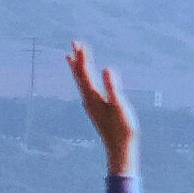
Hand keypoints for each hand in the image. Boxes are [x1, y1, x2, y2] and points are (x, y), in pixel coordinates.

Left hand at [66, 43, 136, 168]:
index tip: (78, 43)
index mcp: (93, 96)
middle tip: (74, 43)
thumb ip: (113, 87)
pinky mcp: (95, 109)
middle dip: (78, 59)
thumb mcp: (120, 106)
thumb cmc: (123, 128)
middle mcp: (88, 99)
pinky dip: (83, 79)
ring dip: (77, 68)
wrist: (119, 149)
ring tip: (71, 57)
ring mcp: (90, 105)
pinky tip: (84, 80)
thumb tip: (106, 69)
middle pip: (80, 75)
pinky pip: (86, 89)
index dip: (82, 57)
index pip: (85, 72)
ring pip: (81, 82)